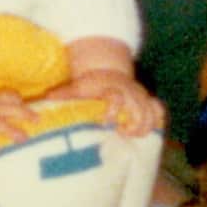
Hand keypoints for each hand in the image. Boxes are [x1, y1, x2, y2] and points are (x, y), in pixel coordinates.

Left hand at [49, 68, 164, 136]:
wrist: (109, 72)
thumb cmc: (92, 83)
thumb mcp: (79, 85)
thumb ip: (65, 93)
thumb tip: (47, 97)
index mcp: (112, 88)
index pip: (116, 99)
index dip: (112, 112)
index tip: (105, 122)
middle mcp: (129, 92)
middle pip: (140, 110)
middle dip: (133, 125)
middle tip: (120, 132)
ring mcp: (140, 97)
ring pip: (152, 113)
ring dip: (144, 127)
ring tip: (130, 134)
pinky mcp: (146, 101)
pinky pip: (159, 110)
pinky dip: (156, 120)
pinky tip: (145, 130)